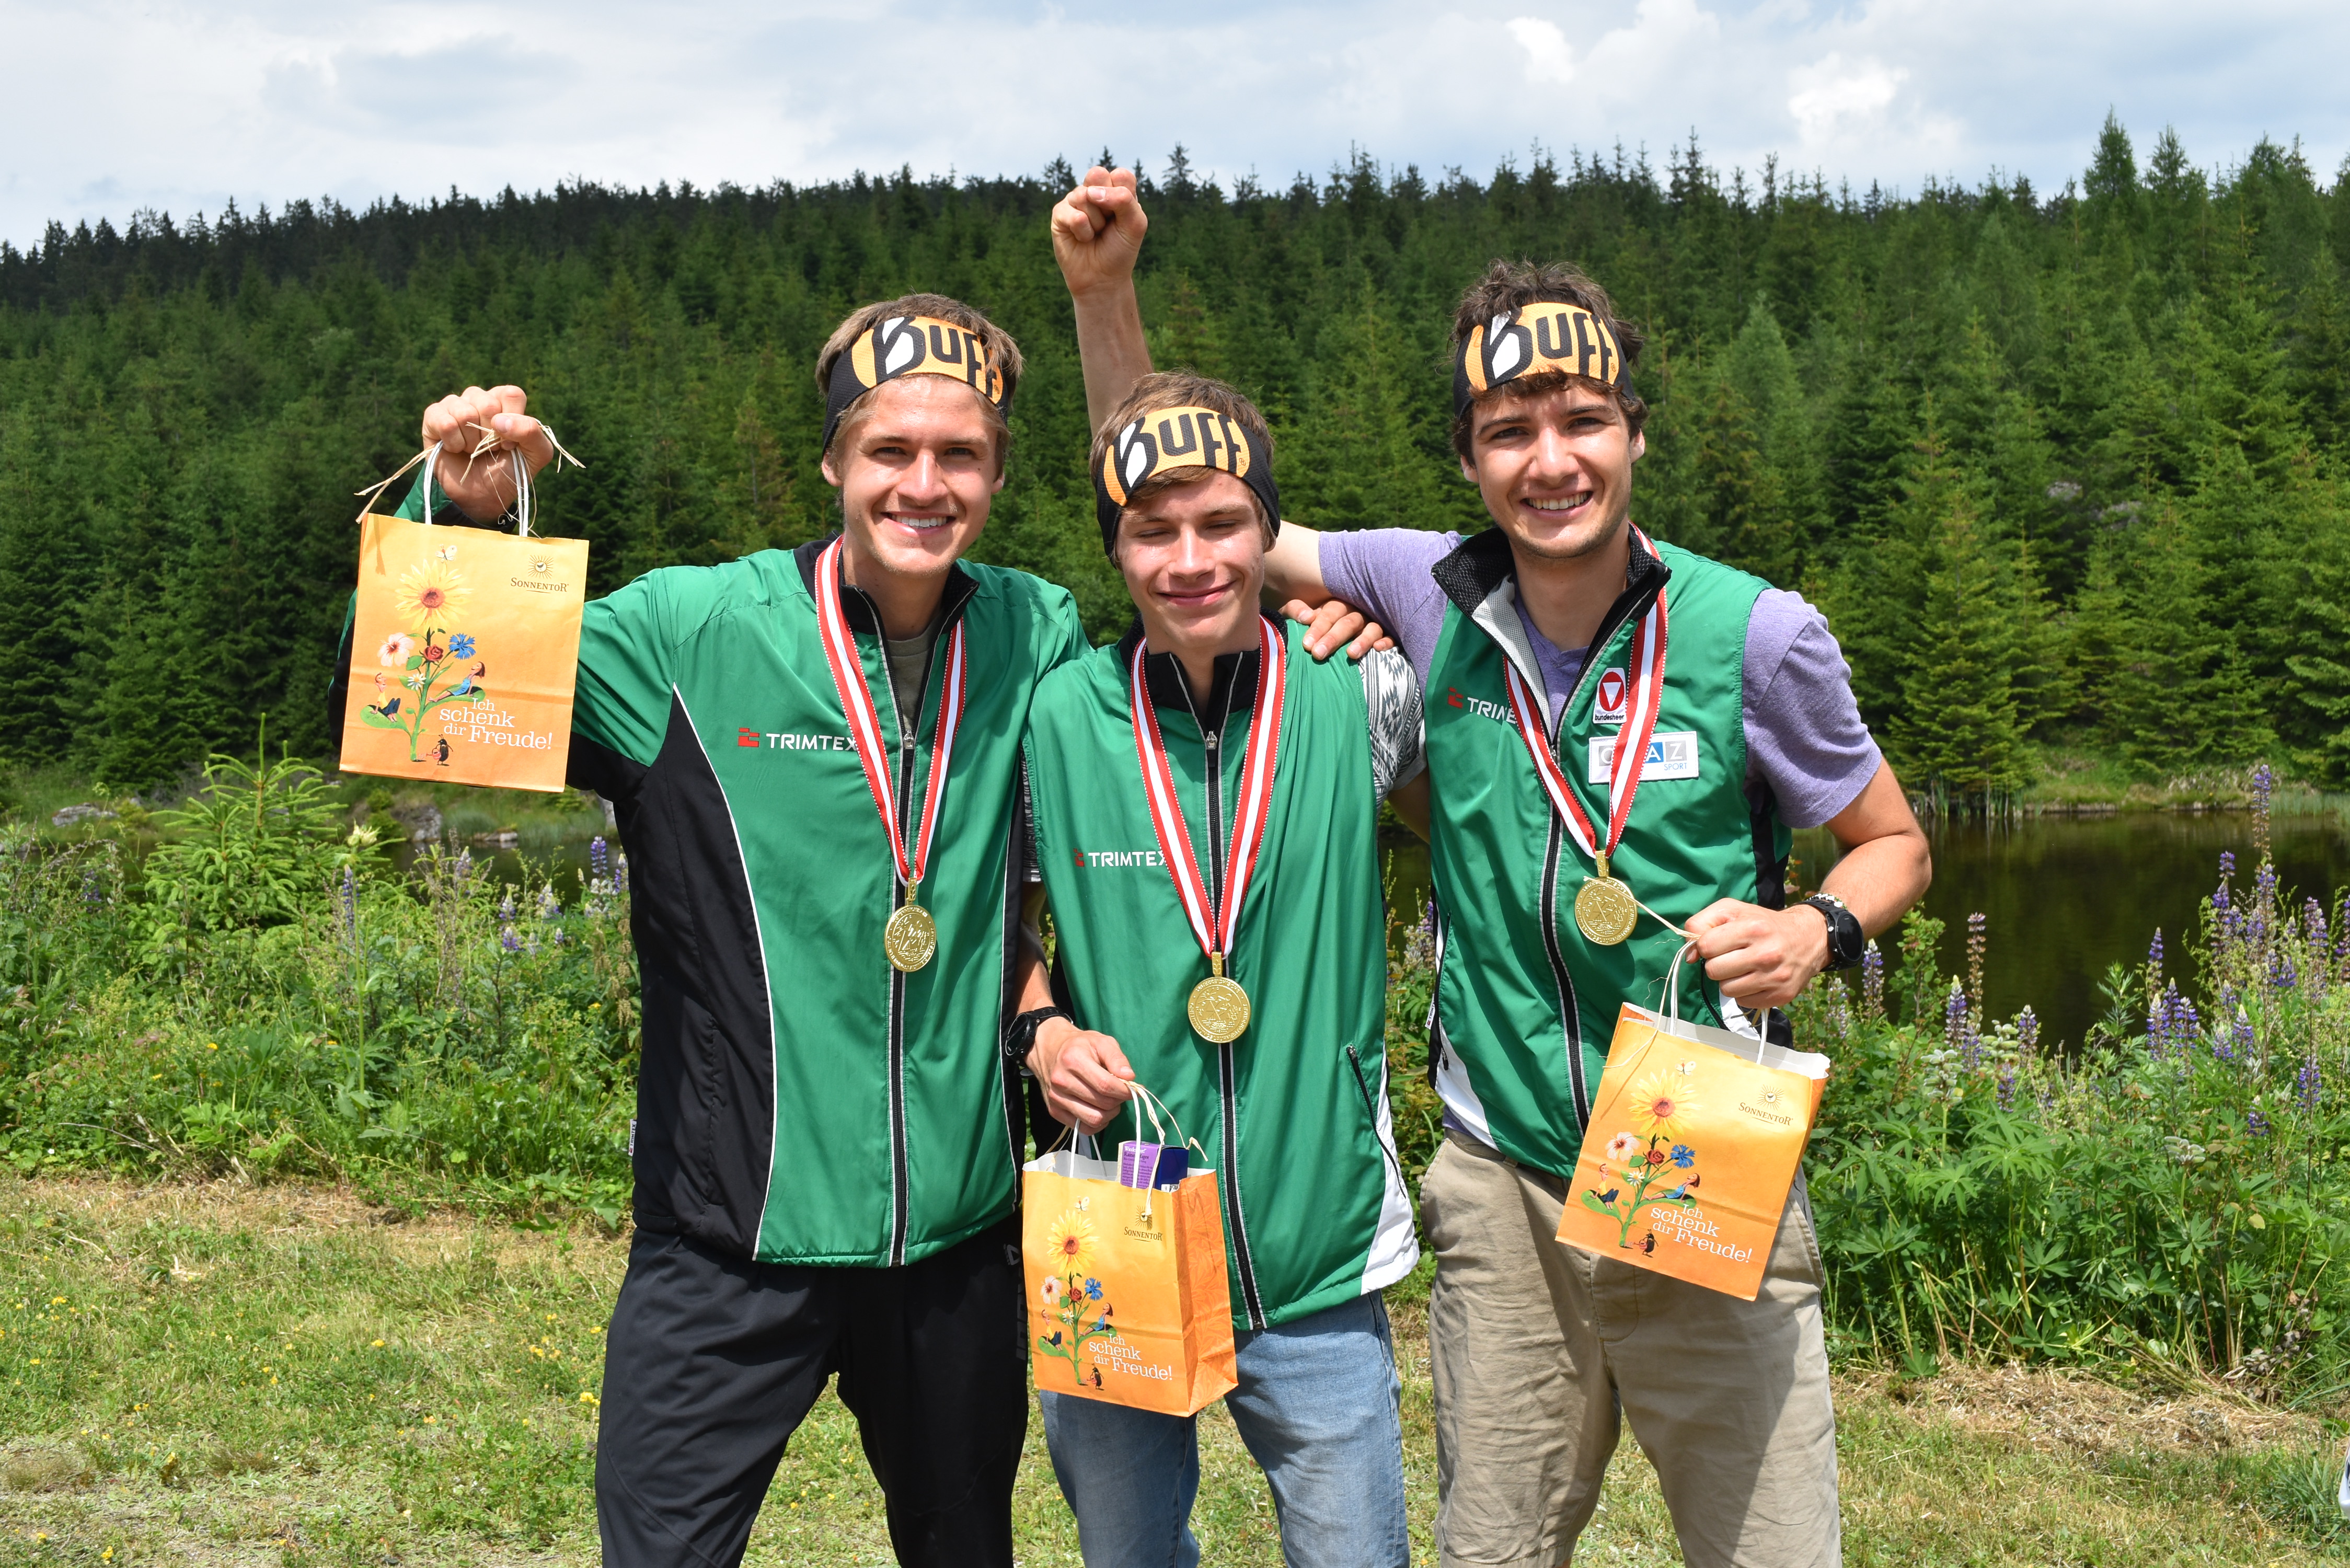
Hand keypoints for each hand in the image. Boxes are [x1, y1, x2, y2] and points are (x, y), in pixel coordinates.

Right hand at [420, 385, 555, 522]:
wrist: (481, 496)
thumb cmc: (508, 471)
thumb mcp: (536, 455)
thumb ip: (532, 432)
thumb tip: (499, 421)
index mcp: (504, 402)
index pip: (511, 394)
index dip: (512, 422)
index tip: (509, 443)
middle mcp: (479, 398)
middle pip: (488, 403)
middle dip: (491, 436)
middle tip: (490, 449)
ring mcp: (455, 405)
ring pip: (464, 412)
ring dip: (471, 442)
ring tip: (472, 450)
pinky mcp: (434, 416)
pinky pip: (444, 421)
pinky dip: (453, 443)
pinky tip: (455, 449)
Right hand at [1031, 1017, 1136, 1133]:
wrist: (1050, 1050)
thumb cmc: (1080, 1046)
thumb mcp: (1102, 1042)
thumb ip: (1117, 1058)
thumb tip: (1129, 1077)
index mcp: (1073, 1060)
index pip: (1105, 1085)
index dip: (1124, 1090)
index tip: (1132, 1089)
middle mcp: (1061, 1081)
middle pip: (1102, 1103)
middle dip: (1118, 1101)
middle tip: (1120, 1093)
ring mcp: (1056, 1098)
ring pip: (1093, 1119)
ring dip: (1109, 1114)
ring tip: (1110, 1101)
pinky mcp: (1054, 1111)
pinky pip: (1082, 1128)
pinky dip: (1097, 1123)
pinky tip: (1099, 1110)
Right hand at [1051, 165, 1146, 299]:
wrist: (1102, 278)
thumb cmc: (1120, 249)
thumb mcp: (1135, 224)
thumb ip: (1124, 199)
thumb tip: (1091, 192)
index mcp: (1115, 188)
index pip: (1120, 175)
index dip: (1124, 197)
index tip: (1124, 217)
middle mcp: (1094, 190)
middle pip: (1097, 175)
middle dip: (1107, 203)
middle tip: (1108, 222)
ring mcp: (1075, 200)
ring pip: (1084, 196)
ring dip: (1096, 223)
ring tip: (1095, 234)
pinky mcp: (1060, 213)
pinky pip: (1074, 216)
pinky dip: (1083, 232)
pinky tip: (1082, 239)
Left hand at [1281, 597, 1393, 661]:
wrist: (1323, 638)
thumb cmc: (1312, 628)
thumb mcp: (1297, 616)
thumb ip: (1295, 611)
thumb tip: (1306, 616)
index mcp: (1337, 605)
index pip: (1330, 612)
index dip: (1319, 627)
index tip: (1307, 644)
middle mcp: (1357, 613)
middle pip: (1349, 622)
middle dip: (1333, 638)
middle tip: (1318, 654)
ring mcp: (1373, 624)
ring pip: (1372, 629)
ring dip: (1362, 640)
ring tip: (1351, 654)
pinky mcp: (1387, 636)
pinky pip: (1392, 637)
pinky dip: (1387, 641)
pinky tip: (1379, 649)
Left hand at [1684, 899, 1831, 1011]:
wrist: (1808, 937)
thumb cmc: (1762, 922)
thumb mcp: (1732, 910)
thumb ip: (1702, 923)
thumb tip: (1690, 956)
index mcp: (1752, 928)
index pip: (1706, 946)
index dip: (1707, 945)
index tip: (1719, 943)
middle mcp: (1765, 954)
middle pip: (1713, 971)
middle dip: (1717, 964)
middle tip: (1732, 956)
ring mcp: (1774, 978)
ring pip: (1726, 990)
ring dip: (1729, 980)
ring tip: (1744, 967)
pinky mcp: (1780, 996)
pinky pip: (1743, 1002)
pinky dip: (1744, 992)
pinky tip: (1755, 978)